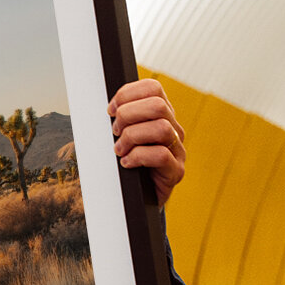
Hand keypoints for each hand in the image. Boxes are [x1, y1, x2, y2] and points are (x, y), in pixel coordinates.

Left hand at [108, 79, 185, 205]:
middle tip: (114, 132)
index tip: (110, 110)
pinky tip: (127, 163)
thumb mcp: (120, 135)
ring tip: (119, 150)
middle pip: (158, 105)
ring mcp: (178, 150)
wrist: (136, 197)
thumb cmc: (126, 162)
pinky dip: (138, 157)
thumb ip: (118, 119)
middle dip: (128, 115)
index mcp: (161, 115)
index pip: (153, 88)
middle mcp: (173, 129)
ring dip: (132, 137)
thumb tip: (106, 108)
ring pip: (162, 128)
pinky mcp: (176, 171)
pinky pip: (161, 155)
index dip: (128, 94)